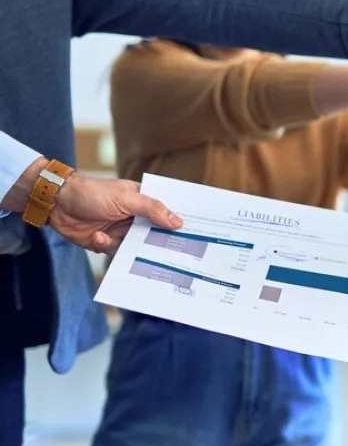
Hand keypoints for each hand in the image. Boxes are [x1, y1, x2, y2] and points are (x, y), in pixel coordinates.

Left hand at [51, 174, 182, 253]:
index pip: (166, 213)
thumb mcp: (125, 198)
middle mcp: (134, 218)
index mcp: (142, 202)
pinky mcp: (106, 242)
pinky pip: (115, 252)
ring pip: (135, 247)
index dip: (179, 223)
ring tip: (111, 238)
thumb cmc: (91, 193)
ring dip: (124, 245)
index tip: (194, 234)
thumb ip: (152, 209)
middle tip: (168, 253)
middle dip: (157, 243)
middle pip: (154, 234)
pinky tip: (97, 237)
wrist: (56, 202)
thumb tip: (178, 222)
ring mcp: (120, 231)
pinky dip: (105, 245)